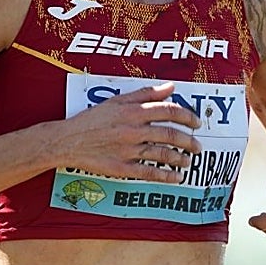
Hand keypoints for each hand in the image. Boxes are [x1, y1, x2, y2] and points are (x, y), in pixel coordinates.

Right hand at [57, 82, 201, 182]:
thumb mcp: (116, 100)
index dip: (187, 116)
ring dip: (180, 158)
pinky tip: (176, 177)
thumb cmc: (92, 119)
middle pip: (170, 134)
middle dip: (189, 141)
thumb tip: (170, 87)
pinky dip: (166, 176)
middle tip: (197, 146)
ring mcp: (128, 150)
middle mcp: (133, 130)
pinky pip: (150, 173)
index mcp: (133, 111)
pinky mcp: (122, 167)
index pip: (169, 111)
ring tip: (188, 161)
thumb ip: (145, 93)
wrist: (68, 140)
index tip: (197, 123)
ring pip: (163, 154)